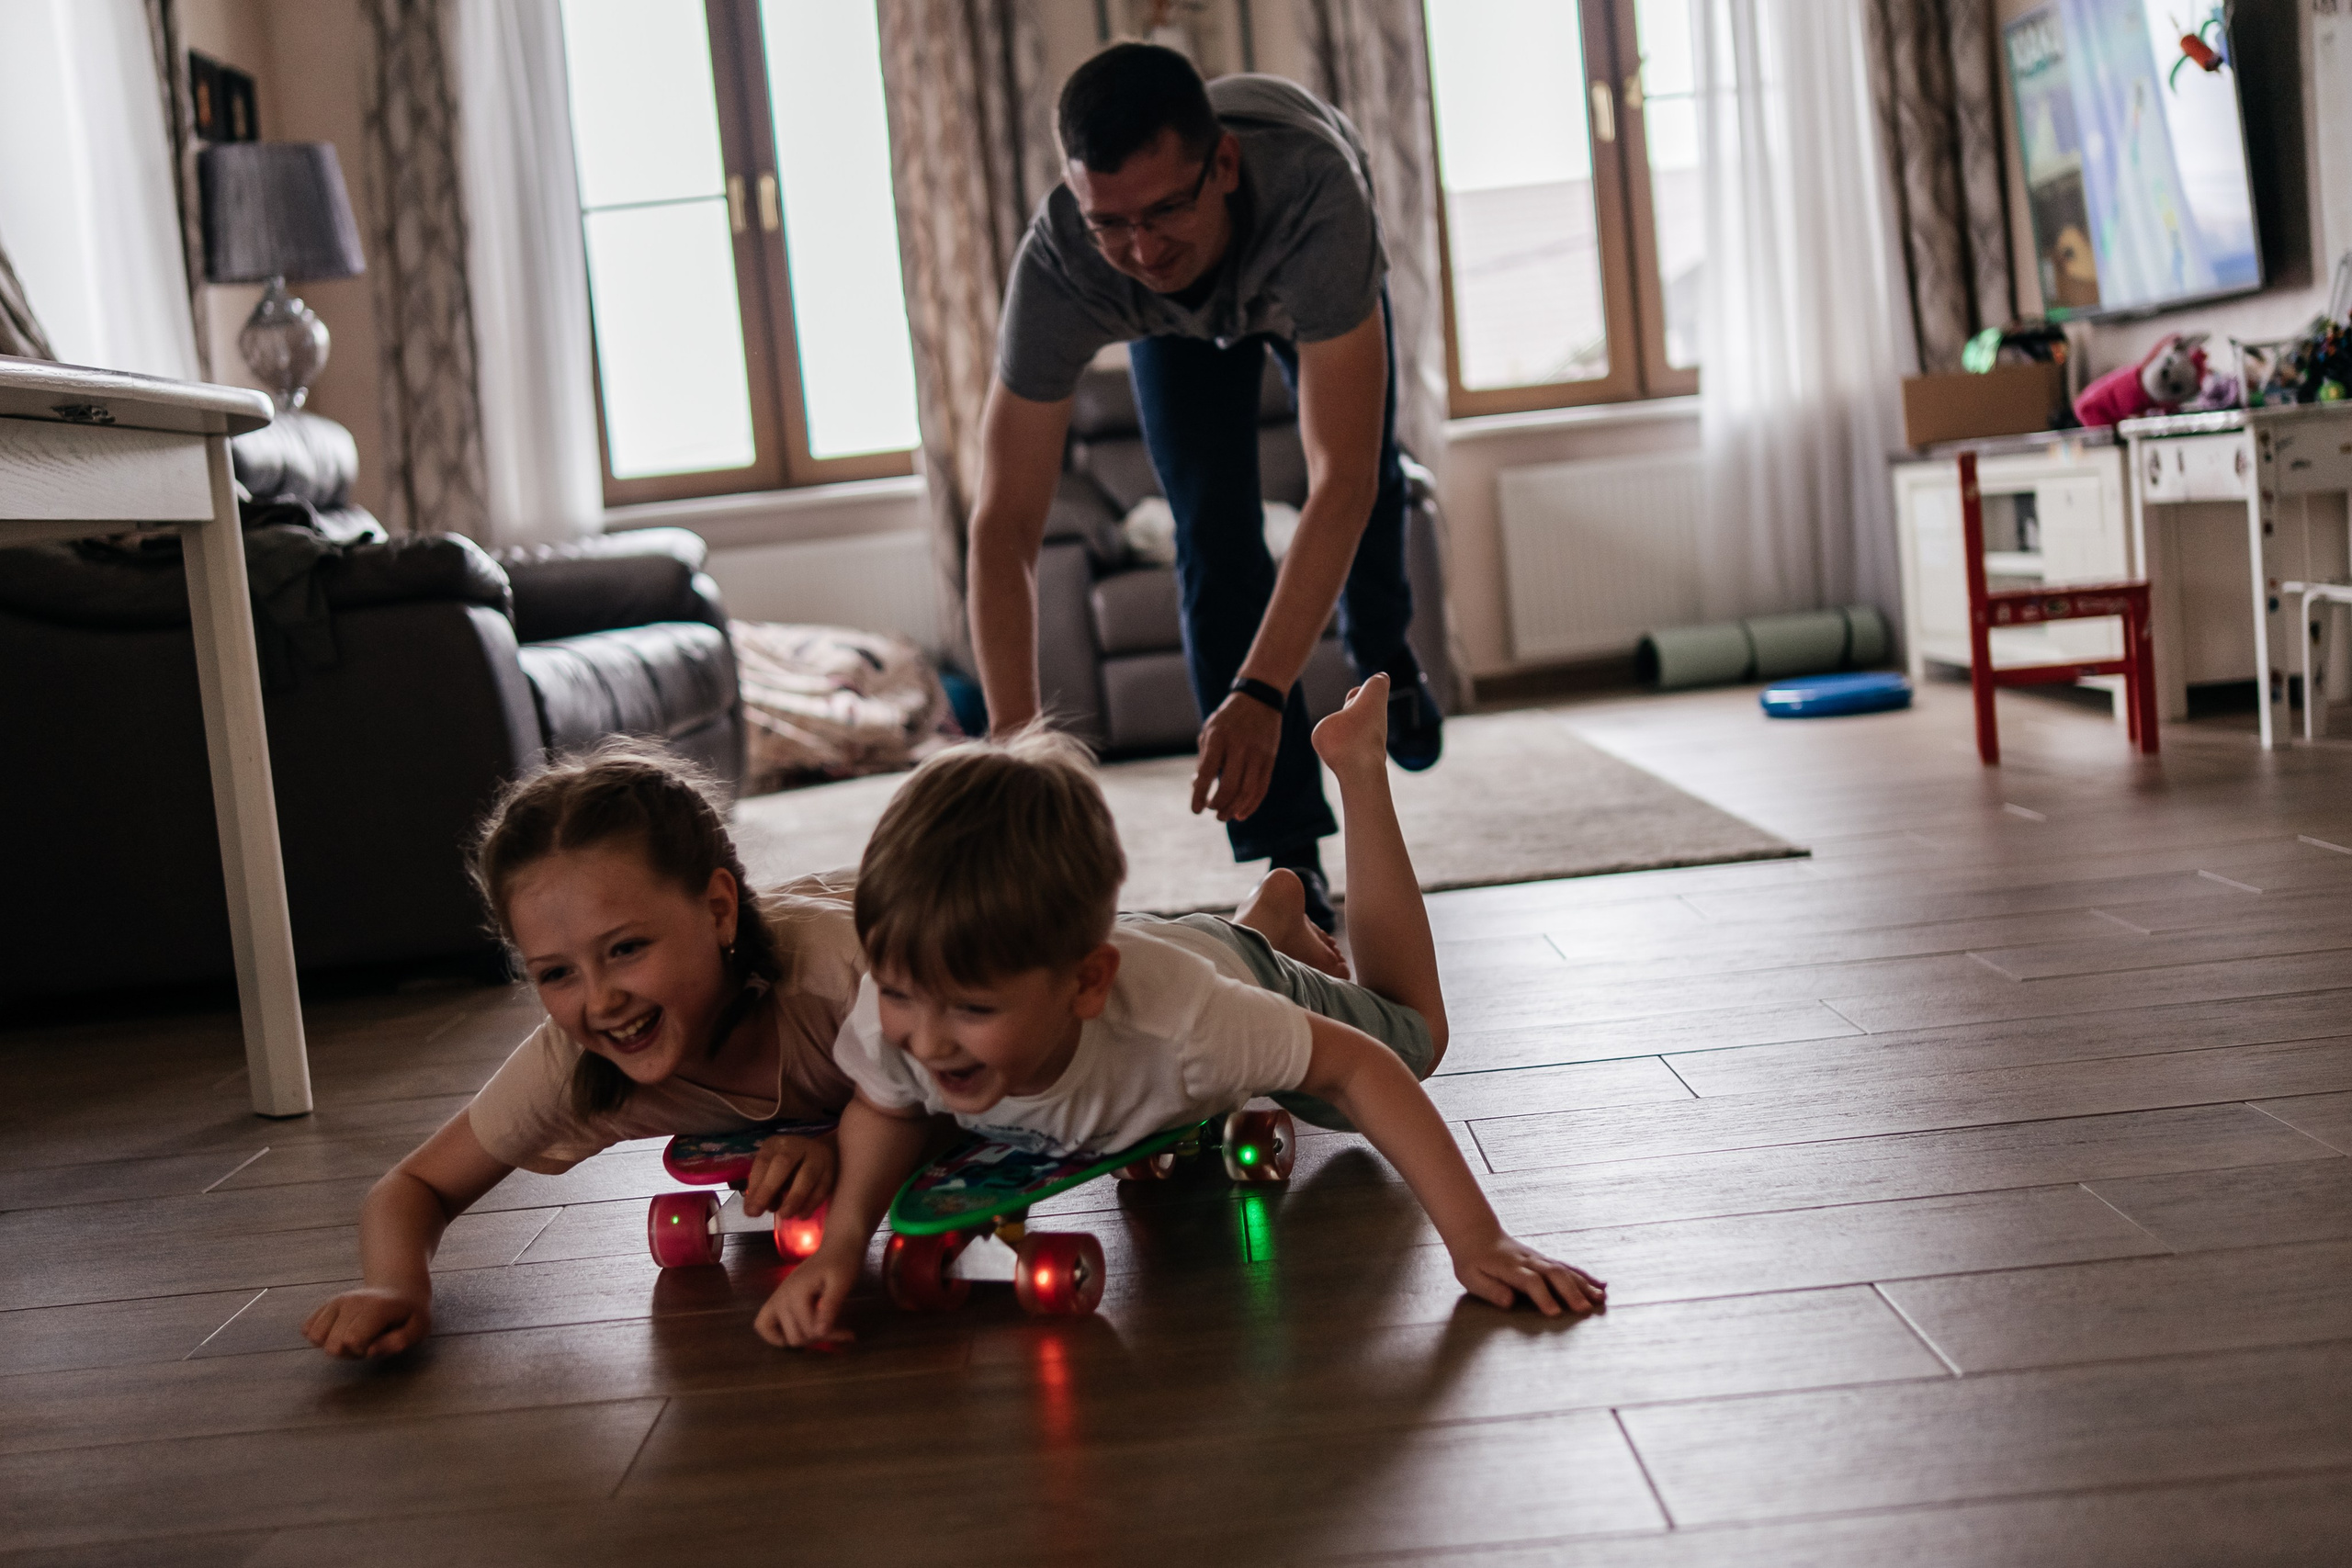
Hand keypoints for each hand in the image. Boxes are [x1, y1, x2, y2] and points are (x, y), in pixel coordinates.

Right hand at [304, 1286, 431, 1358]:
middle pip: (332, 1345)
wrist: (398, 1291)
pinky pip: (307, 1329)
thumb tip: (371, 1350)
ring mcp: (336, 1302)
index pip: (351, 1341)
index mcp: (375, 1308)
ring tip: (355, 1337)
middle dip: (349, 1352)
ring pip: (315, 1337)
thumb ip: (399, 1342)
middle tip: (368, 1342)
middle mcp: (351, 1301)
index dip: (363, 1351)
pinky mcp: (325, 1305)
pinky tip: (341, 1332)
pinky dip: (321, 1338)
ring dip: (334, 1345)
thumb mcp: (418, 1329)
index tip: (376, 1344)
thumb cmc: (409, 1315)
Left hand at [742, 1134, 837, 1218]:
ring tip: (784, 1215)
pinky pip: (822, 1187)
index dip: (755, 1186)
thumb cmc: (790, 1167)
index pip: (763, 1161)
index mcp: (776, 1144)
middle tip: (760, 1212)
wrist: (822, 1154)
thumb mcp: (771, 1171)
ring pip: (807, 1175)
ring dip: (794, 1198)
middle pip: (783, 1163)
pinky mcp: (831, 1170)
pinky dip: (812, 1203)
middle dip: (769, 1188)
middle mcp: (797, 1145)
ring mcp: (817, 1156)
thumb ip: (762, 1188)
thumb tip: (753, 1210)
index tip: (750, 1210)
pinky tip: (802, 1215)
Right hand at [754, 1246, 860, 1348]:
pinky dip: (776, 1336)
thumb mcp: (842, 1283)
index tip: (849, 1334)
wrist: (838, 1246)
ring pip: (784, 1337)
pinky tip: (794, 1336)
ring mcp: (777, 1298)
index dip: (832, 1335)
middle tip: (838, 1331)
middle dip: (819, 1338)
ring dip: (804, 1339)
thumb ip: (830, 1306)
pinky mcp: (777, 1299)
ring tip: (821, 1331)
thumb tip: (820, 1331)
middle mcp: (781, 1297)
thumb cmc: (842, 1263)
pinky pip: (763, 1325)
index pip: (810, 1330)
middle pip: (796, 1337)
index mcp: (797, 1292)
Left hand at [1192, 692, 1284, 821]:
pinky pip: (1261, 788)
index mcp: (1218, 737)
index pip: (1207, 772)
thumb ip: (1203, 760)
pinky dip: (1251, 805)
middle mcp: (1239, 746)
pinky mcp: (1270, 759)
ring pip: (1247, 791)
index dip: (1200, 794)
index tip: (1196, 810)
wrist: (1260, 699)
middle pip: (1229, 786)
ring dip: (1234, 809)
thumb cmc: (1227, 720)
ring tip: (1224, 816)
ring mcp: (1257, 753)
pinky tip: (1241, 813)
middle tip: (1212, 811)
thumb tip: (1197, 788)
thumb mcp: (1209, 732)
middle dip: (1218, 805)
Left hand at [1451, 1233, 1606, 1317]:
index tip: (1555, 1313)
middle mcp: (1529, 1261)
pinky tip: (1601, 1285)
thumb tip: (1508, 1301)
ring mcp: (1540, 1259)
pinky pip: (1568, 1267)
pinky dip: (1586, 1276)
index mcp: (1510, 1268)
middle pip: (1554, 1274)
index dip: (1543, 1297)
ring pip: (1565, 1270)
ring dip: (1584, 1285)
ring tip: (1600, 1299)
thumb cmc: (1473, 1262)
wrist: (1478, 1235)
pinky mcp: (1546, 1260)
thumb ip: (1490, 1289)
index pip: (1531, 1282)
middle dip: (1571, 1292)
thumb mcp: (1471, 1277)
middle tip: (1585, 1310)